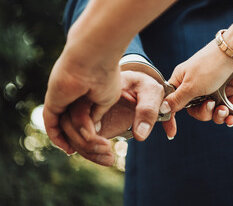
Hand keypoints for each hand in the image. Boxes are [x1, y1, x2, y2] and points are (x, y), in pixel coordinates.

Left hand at [43, 46, 121, 153]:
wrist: (96, 60)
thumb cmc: (105, 77)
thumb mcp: (106, 101)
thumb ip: (97, 115)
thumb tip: (92, 131)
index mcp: (84, 98)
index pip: (82, 122)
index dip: (90, 137)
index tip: (102, 150)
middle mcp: (71, 99)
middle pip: (73, 128)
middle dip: (87, 145)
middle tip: (105, 155)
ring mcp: (62, 100)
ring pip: (66, 128)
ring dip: (80, 142)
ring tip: (102, 148)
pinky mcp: (53, 101)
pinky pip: (53, 124)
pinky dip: (60, 137)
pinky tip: (69, 149)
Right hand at [59, 71, 175, 165]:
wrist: (141, 89)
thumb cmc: (145, 86)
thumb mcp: (151, 92)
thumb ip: (147, 110)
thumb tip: (139, 135)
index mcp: (96, 88)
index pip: (77, 109)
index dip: (83, 128)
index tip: (103, 142)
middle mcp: (85, 100)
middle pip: (68, 125)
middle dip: (84, 143)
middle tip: (108, 150)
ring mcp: (86, 113)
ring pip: (72, 135)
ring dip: (87, 151)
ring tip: (110, 159)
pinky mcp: (90, 124)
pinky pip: (81, 140)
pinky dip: (90, 152)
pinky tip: (107, 159)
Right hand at [165, 40, 232, 124]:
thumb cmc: (210, 65)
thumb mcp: (190, 85)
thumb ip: (177, 100)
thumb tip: (161, 109)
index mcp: (181, 82)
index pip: (171, 103)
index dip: (171, 118)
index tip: (172, 133)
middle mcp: (196, 87)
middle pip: (194, 111)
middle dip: (203, 113)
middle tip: (210, 104)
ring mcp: (212, 90)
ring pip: (211, 113)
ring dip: (217, 115)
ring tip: (223, 109)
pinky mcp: (228, 92)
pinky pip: (227, 111)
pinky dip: (230, 116)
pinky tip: (232, 118)